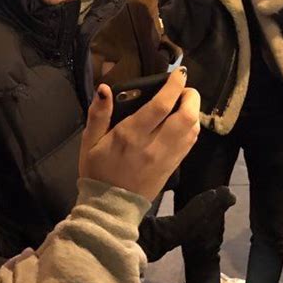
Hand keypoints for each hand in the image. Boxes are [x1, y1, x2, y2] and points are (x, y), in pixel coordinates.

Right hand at [79, 68, 199, 201]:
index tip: (179, 73)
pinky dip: (192, 126)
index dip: (174, 86)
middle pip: (186, 116)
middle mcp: (154, 145)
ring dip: (193, 111)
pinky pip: (190, 143)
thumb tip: (104, 88)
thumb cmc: (97, 171)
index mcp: (131, 135)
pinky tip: (183, 120)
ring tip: (183, 101)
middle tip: (183, 87)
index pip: (161, 105)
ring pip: (192, 129)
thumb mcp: (90, 142)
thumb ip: (98, 114)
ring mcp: (167, 157)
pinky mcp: (173, 166)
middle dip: (190, 96)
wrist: (109, 209)